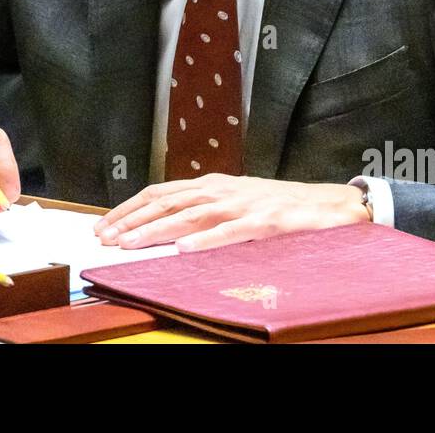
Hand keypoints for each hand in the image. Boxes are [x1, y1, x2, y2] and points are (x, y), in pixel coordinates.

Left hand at [93, 175, 369, 250]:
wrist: (330, 204)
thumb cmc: (280, 206)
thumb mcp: (235, 201)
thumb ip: (203, 208)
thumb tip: (165, 224)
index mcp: (212, 184)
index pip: (160, 193)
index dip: (129, 208)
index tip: (104, 225)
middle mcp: (222, 190)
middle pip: (167, 203)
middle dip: (132, 220)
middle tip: (105, 237)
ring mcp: (243, 204)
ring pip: (190, 216)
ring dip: (156, 231)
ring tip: (130, 244)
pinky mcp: (265, 222)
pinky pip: (230, 232)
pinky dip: (205, 241)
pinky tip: (184, 250)